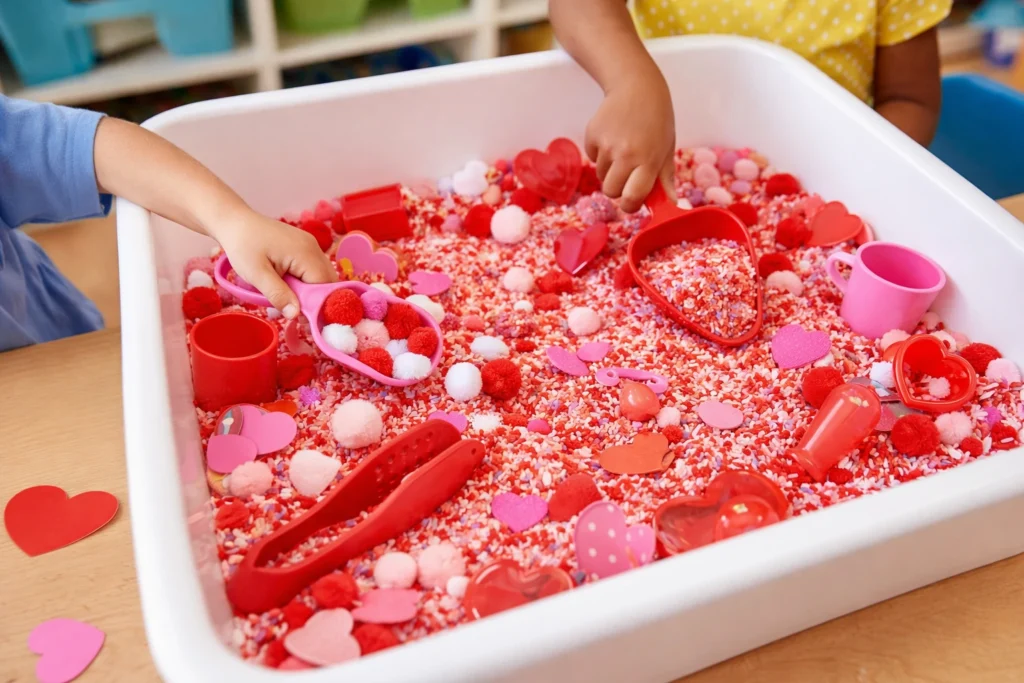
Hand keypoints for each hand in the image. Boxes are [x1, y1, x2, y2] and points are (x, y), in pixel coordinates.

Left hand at [213, 209, 337, 317]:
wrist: (235, 222)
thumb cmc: (243, 246)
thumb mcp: (256, 274)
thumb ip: (277, 295)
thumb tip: (295, 315)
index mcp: (305, 253)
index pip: (324, 286)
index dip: (316, 304)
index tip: (303, 320)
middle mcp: (314, 247)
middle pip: (328, 281)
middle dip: (315, 299)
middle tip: (295, 311)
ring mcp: (310, 245)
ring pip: (322, 275)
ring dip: (310, 290)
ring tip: (289, 297)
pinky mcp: (304, 246)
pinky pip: (313, 268)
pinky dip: (306, 280)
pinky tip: (289, 284)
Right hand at [585, 73, 676, 213]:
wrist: (636, 85)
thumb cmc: (656, 118)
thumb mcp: (667, 148)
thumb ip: (665, 179)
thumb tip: (670, 204)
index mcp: (649, 160)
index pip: (632, 198)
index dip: (630, 204)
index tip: (632, 200)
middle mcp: (626, 154)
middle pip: (611, 192)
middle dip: (618, 188)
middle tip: (628, 172)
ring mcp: (606, 145)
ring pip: (601, 176)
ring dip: (610, 169)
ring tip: (622, 148)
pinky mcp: (591, 136)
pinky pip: (593, 158)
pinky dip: (600, 154)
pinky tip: (612, 137)